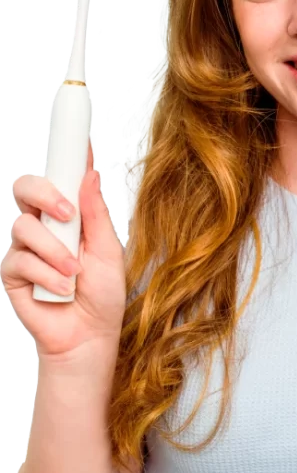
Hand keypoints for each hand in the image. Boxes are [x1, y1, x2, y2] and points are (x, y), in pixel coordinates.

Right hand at [1, 139, 126, 360]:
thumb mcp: (108, 250)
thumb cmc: (103, 294)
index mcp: (69, 215)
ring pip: (24, 226)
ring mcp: (25, 248)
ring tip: (74, 272)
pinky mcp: (12, 274)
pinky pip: (20, 260)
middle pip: (24, 187)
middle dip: (44, 193)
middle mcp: (43, 226)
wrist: (90, 336)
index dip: (65, 154)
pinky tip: (62, 290)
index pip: (61, 178)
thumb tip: (89, 174)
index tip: (78, 137)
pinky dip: (47, 275)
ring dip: (55, 250)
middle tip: (66, 213)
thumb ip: (96, 213)